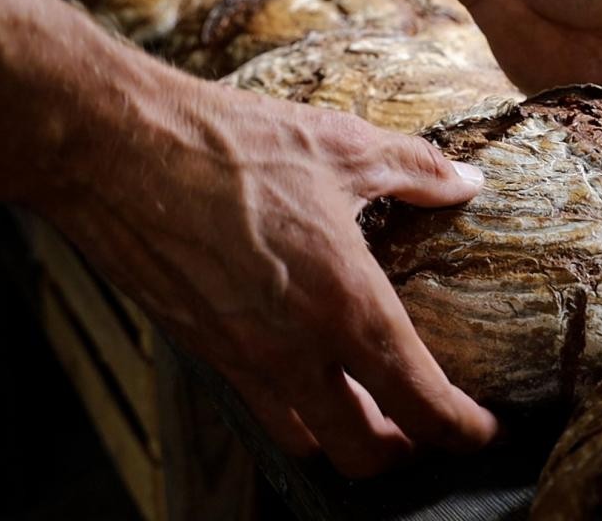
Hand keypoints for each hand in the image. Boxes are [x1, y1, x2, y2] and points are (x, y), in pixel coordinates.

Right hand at [41, 79, 497, 476]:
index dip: (462, 429)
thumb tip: (467, 182)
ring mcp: (240, 357)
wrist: (115, 151)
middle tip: (429, 431)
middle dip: (405, 455)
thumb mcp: (344, 146)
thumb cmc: (233, 146)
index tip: (486, 431)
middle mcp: (293, 350)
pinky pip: (257, 404)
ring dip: (345, 439)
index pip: (419, 400)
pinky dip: (294, 409)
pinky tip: (305, 371)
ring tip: (371, 411)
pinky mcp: (199, 347)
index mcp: (344, 305)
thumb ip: (417, 171)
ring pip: (304, 441)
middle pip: (362, 454)